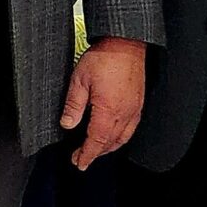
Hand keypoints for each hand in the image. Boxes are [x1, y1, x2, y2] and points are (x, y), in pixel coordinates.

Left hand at [62, 37, 145, 170]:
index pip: (96, 141)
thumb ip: (73, 105)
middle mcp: (124, 113)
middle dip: (95, 154)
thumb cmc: (104, 58)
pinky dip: (120, 137)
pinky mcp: (138, 103)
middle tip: (82, 159)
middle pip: (110, 143)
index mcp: (108, 110)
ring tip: (95, 151)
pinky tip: (113, 136)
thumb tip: (67, 124)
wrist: (125, 44)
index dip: (87, 154)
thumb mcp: (79, 80)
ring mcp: (134, 109)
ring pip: (122, 138)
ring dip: (108, 148)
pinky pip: (131, 128)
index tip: (78, 162)